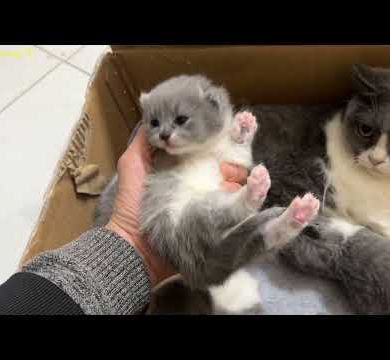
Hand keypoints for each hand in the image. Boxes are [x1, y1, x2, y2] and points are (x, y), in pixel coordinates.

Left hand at [105, 126, 248, 287]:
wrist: (137, 246)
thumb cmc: (132, 205)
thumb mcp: (133, 165)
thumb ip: (144, 141)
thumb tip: (154, 110)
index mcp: (185, 164)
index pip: (208, 142)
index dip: (222, 129)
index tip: (236, 118)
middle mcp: (202, 177)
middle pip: (228, 156)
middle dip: (241, 141)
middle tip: (247, 128)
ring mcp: (212, 197)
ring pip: (238, 178)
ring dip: (242, 167)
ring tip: (236, 166)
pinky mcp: (220, 217)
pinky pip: (241, 204)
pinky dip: (253, 193)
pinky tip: (256, 181)